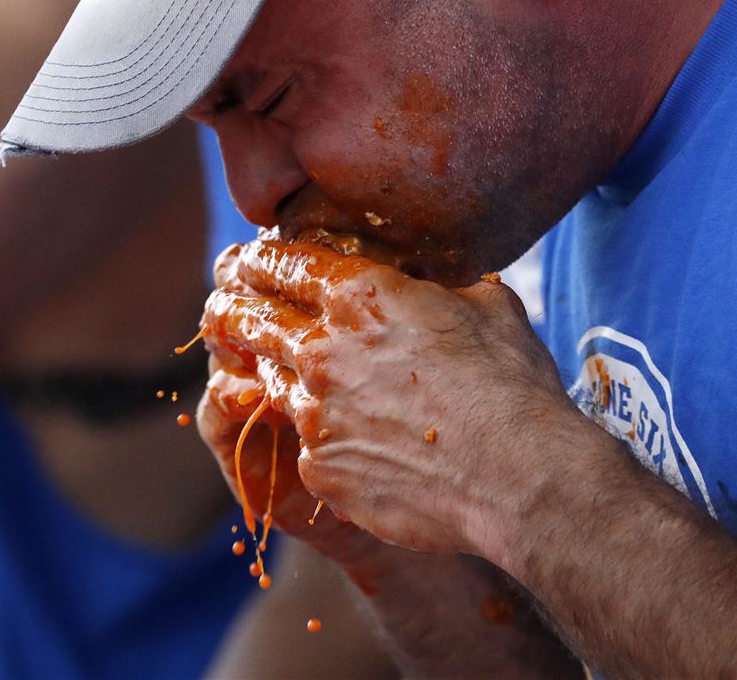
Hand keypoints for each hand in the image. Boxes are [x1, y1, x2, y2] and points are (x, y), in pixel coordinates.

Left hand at [201, 235, 579, 558]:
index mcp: (362, 296)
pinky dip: (317, 439)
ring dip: (270, 373)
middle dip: (232, 308)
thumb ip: (445, 288)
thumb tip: (444, 281)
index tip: (245, 259)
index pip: (288, 264)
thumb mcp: (487, 304)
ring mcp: (315, 414)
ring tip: (265, 370)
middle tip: (219, 304)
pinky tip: (336, 443)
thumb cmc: (512, 386)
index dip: (262, 259)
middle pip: (254, 320)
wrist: (518, 477)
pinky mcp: (320, 469)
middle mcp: (324, 349)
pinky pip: (304, 446)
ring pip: (272, 383)